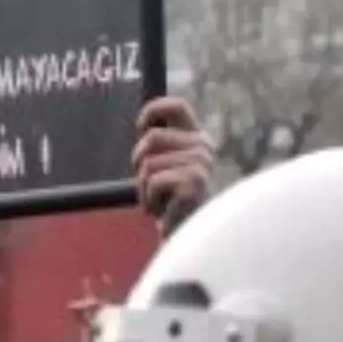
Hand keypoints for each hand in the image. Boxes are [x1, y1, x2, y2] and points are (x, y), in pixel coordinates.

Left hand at [131, 97, 214, 237]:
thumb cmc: (172, 202)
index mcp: (197, 137)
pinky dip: (149, 200)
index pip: (177, 106)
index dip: (154, 110)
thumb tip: (143, 126)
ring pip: (148, 164)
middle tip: (150, 186)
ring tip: (160, 201)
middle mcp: (203, 147)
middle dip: (140, 163)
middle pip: (151, 138)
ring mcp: (200, 163)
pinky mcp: (193, 182)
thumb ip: (160, 146)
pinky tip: (163, 212)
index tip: (140, 126)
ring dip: (144, 188)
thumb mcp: (167, 167)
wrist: (187, 235)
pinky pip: (152, 182)